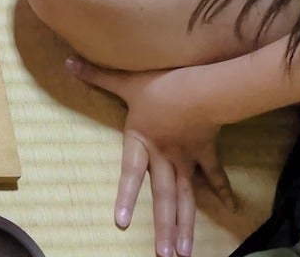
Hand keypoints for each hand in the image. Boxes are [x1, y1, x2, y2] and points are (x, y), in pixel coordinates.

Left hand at [69, 57, 236, 256]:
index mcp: (142, 142)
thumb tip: (68, 62)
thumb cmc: (162, 84)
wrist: (203, 85)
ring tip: (184, 253)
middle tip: (163, 255)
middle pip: (163, 198)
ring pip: (187, 198)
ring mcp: (187, 158)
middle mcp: (164, 157)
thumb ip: (97, 75)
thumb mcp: (127, 80)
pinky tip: (232, 209)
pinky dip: (223, 191)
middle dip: (163, 227)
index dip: (126, 197)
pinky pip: (215, 175)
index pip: (131, 174)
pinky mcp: (206, 152)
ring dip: (186, 225)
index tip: (122, 224)